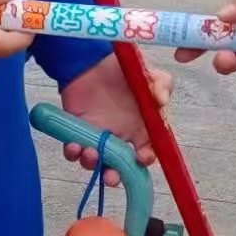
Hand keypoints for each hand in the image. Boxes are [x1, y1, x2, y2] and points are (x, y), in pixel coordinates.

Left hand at [60, 54, 171, 186]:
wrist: (92, 59)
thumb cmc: (123, 70)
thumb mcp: (150, 75)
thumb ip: (162, 85)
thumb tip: (162, 101)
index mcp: (139, 129)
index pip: (145, 153)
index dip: (145, 160)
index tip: (141, 157)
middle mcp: (118, 138)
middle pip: (117, 167)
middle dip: (114, 176)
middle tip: (111, 176)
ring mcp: (97, 136)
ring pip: (95, 162)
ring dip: (92, 164)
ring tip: (90, 153)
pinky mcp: (76, 131)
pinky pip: (73, 150)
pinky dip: (73, 153)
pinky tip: (74, 146)